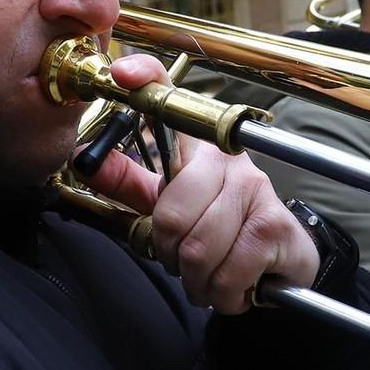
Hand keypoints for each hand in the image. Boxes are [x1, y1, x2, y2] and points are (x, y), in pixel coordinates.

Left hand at [83, 54, 319, 311]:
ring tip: (208, 275)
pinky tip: (232, 285)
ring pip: (198, 251)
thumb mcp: (170, 203)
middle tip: (183, 259)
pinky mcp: (273, 226)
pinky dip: (223, 294)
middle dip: (171, 254)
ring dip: (197, 280)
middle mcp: (228, 160)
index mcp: (199, 149)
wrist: (287, 255)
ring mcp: (255, 189)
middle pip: (171, 216)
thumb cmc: (226, 228)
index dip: (146, 80)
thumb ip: (129, 183)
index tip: (122, 75)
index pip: (170, 98)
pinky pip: (227, 274)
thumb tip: (82, 160)